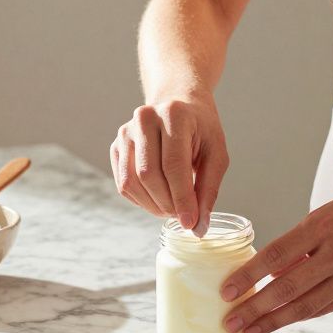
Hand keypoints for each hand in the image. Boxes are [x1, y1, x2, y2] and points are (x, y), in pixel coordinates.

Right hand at [109, 94, 229, 234]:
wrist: (178, 105)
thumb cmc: (201, 130)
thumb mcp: (216, 154)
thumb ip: (208, 190)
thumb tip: (198, 228)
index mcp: (174, 114)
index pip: (173, 164)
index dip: (182, 198)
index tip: (190, 222)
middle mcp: (145, 118)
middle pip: (148, 174)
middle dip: (167, 203)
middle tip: (184, 216)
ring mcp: (125, 132)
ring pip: (132, 182)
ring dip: (153, 205)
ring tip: (172, 209)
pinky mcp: (116, 146)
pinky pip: (123, 183)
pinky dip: (141, 200)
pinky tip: (158, 199)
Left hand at [218, 184, 332, 332]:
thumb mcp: (326, 214)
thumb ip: (299, 244)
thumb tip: (270, 272)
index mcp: (322, 227)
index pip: (276, 255)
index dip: (249, 276)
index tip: (227, 291)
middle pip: (287, 288)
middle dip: (255, 309)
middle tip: (230, 322)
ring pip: (306, 306)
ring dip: (274, 321)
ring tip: (250, 331)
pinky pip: (326, 307)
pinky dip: (302, 315)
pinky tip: (282, 321)